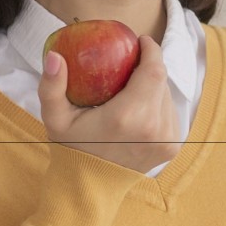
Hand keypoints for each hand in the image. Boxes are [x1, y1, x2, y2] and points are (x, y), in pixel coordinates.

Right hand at [38, 34, 180, 174]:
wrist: (92, 185)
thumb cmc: (72, 146)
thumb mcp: (55, 117)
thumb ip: (52, 86)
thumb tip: (56, 56)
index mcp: (128, 117)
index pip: (154, 72)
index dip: (153, 50)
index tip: (141, 40)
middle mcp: (153, 128)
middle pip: (162, 81)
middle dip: (149, 65)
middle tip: (131, 59)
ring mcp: (167, 139)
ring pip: (167, 97)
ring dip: (154, 85)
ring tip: (132, 84)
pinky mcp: (172, 146)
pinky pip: (170, 113)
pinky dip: (157, 104)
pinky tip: (139, 107)